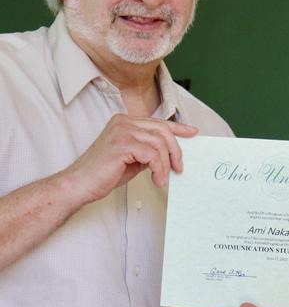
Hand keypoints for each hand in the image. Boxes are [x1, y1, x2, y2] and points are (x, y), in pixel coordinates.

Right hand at [65, 113, 197, 203]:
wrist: (79, 185)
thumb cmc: (104, 173)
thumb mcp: (132, 158)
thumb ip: (148, 150)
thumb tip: (170, 153)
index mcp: (125, 122)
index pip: (158, 122)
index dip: (178, 127)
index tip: (193, 132)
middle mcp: (123, 122)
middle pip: (163, 130)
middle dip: (175, 150)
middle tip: (179, 167)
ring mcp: (122, 131)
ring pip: (160, 143)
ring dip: (165, 164)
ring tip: (162, 178)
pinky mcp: (122, 144)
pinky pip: (153, 155)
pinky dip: (158, 169)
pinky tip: (156, 180)